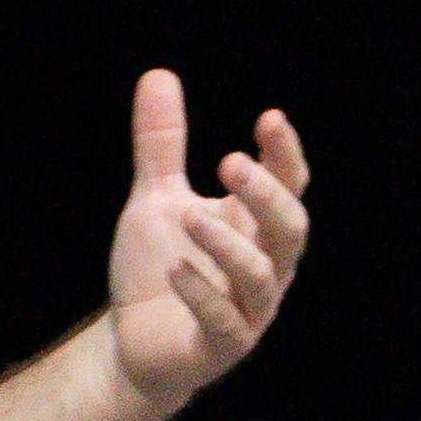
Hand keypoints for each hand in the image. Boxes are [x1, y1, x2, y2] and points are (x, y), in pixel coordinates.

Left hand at [104, 70, 310, 409]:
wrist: (131, 344)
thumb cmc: (157, 268)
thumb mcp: (156, 199)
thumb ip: (162, 144)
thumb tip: (158, 73)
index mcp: (255, 228)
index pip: (288, 186)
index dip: (284, 154)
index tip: (269, 118)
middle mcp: (264, 267)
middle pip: (289, 229)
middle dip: (265, 194)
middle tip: (228, 161)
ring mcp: (247, 310)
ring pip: (261, 276)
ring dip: (229, 245)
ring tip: (190, 214)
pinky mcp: (219, 347)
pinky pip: (225, 323)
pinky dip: (202, 295)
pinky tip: (176, 269)